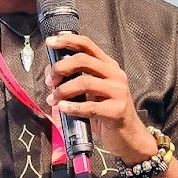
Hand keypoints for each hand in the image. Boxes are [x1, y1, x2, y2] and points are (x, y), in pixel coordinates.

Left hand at [44, 34, 157, 164]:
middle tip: (49, 82)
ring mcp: (118, 92)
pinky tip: (63, 109)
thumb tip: (50, 72)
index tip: (50, 43)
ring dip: (63, 91)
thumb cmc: (106, 113)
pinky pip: (90, 107)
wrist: (128, 137)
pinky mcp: (117, 110)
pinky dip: (72, 107)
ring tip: (53, 100)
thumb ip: (73, 80)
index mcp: (108, 66)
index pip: (87, 45)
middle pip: (83, 60)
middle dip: (60, 68)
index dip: (67, 41)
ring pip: (85, 83)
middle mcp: (115, 75)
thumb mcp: (90, 93)